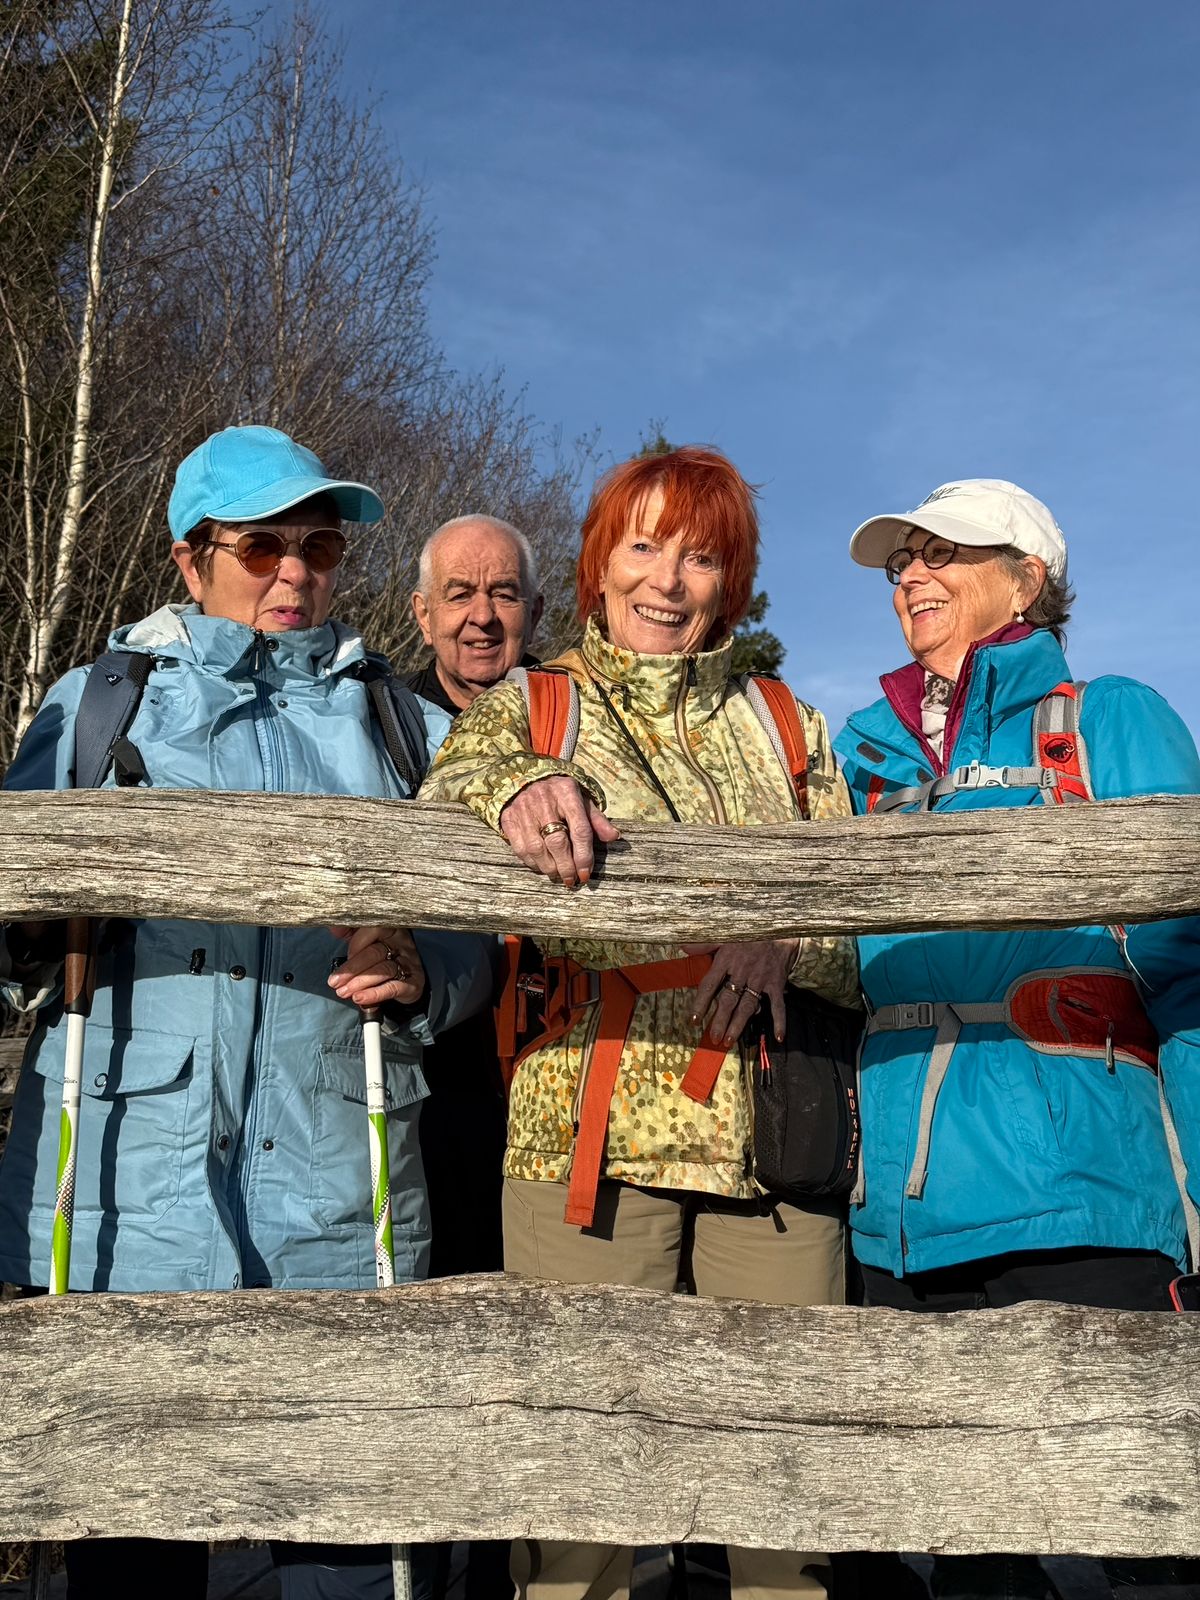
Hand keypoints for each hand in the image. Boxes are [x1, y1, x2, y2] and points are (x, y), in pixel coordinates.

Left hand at [328, 925, 425, 1009]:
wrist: (406, 978)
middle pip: (375, 953)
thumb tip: (334, 927)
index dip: (357, 943)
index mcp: (390, 928)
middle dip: (352, 969)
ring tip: (343, 992)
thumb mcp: (364, 939)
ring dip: (360, 983)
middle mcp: (401, 943)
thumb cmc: (380, 956)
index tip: (344, 956)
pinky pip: (393, 987)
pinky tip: (360, 998)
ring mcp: (409, 962)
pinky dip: (375, 994)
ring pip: (383, 970)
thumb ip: (349, 931)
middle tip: (335, 982)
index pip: (375, 929)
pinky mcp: (413, 982)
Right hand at [500, 775, 620, 887]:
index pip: (579, 830)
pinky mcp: (509, 819)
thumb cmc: (559, 795)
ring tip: (558, 875)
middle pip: (557, 842)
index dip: (584, 856)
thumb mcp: (581, 800)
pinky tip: (542, 867)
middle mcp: (544, 800)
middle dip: (566, 866)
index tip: (585, 874)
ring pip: (537, 849)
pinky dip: (532, 863)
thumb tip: (614, 837)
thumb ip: (597, 820)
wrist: (525, 779)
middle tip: (571, 880)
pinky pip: (520, 848)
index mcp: (567, 793)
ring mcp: (524, 809)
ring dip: (549, 868)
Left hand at [686, 939, 799, 1046]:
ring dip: (739, 1024)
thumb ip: (704, 944)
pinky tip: (778, 1036)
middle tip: (713, 1038)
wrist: (779, 927)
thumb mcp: (724, 934)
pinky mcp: (776, 982)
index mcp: (726, 959)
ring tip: (729, 1040)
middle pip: (728, 1000)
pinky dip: (779, 1020)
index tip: (694, 1019)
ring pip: (748, 1005)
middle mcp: (742, 971)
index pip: (709, 985)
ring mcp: (760, 978)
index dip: (700, 1003)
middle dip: (720, 1021)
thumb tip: (683, 947)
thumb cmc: (749, 932)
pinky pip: (778, 1004)